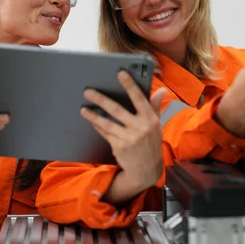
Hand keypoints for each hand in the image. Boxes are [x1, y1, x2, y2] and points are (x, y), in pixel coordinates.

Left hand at [80, 71, 167, 194]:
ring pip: (107, 123)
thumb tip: (161, 89)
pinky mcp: (119, 147)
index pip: (139, 98)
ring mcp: (129, 139)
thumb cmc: (151, 142)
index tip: (120, 73)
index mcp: (151, 119)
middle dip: (101, 100)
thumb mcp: (156, 124)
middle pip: (117, 110)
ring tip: (83, 109)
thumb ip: (155, 106)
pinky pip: (106, 133)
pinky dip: (98, 126)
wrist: (146, 169)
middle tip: (88, 91)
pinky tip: (91, 120)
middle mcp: (141, 128)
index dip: (130, 85)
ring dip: (93, 116)